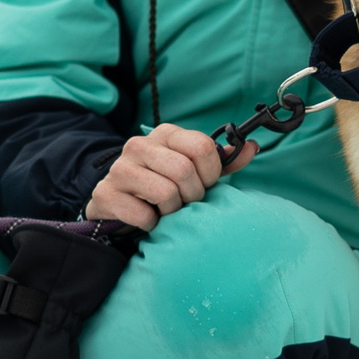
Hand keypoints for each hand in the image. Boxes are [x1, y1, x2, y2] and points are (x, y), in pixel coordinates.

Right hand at [86, 125, 254, 230]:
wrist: (118, 204)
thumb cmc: (163, 185)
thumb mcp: (194, 170)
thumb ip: (222, 161)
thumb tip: (251, 148)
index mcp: (166, 134)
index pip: (202, 147)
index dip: (211, 173)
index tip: (206, 185)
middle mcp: (140, 145)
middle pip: (184, 170)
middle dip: (192, 195)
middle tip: (186, 203)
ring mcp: (120, 168)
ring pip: (165, 192)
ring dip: (173, 210)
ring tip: (167, 210)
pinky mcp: (106, 194)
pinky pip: (143, 215)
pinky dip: (151, 224)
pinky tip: (147, 218)